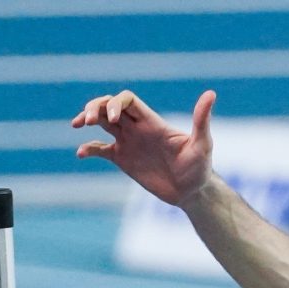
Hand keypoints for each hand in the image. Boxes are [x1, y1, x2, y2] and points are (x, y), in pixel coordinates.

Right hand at [72, 89, 216, 205]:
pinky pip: (100, 149)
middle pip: (109, 106)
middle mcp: (137, 128)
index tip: (112, 120)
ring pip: (102, 122)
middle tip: (86, 121)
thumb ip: (201, 120)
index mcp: (152, 122)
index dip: (115, 103)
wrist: (192, 192)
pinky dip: (89, 148)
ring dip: (87, 118)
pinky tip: (81, 153)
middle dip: (95, 107)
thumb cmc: (200, 168)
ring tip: (77, 125)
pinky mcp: (123, 159)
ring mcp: (129, 143)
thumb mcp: (202, 144)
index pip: (126, 101)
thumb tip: (211, 93)